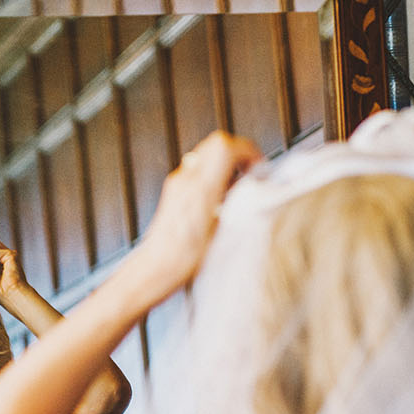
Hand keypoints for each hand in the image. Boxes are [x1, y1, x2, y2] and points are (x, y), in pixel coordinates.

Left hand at [134, 131, 262, 295]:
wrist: (155, 269)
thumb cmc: (183, 260)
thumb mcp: (222, 234)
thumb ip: (239, 204)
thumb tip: (255, 189)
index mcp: (201, 189)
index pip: (225, 147)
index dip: (248, 151)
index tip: (258, 167)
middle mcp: (186, 181)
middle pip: (216, 144)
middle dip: (238, 153)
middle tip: (250, 172)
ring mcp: (177, 184)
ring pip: (206, 154)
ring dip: (226, 163)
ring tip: (237, 186)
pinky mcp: (173, 192)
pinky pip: (197, 169)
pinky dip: (213, 174)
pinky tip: (220, 197)